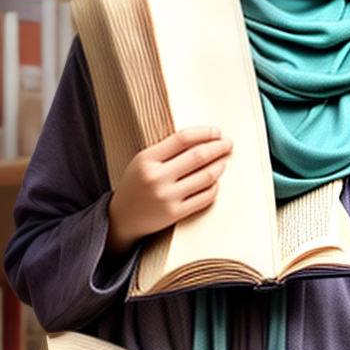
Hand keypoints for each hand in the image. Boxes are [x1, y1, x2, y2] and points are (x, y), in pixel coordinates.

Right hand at [106, 127, 232, 254]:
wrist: (122, 218)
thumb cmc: (137, 185)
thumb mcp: (143, 161)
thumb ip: (168, 150)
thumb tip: (203, 139)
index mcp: (147, 159)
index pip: (183, 138)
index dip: (204, 133)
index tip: (216, 132)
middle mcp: (157, 178)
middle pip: (198, 156)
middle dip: (218, 148)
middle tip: (227, 144)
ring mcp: (167, 197)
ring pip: (205, 177)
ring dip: (219, 167)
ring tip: (222, 162)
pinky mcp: (175, 214)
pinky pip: (205, 197)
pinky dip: (214, 187)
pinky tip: (215, 182)